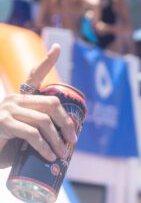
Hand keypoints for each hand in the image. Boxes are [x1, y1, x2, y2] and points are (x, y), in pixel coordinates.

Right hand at [0, 44, 76, 167]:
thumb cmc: (5, 145)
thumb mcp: (24, 135)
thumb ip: (40, 130)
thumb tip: (65, 141)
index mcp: (20, 99)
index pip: (34, 75)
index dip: (47, 61)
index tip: (57, 47)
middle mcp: (14, 99)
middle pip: (51, 104)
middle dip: (66, 123)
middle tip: (73, 139)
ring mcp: (8, 109)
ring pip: (44, 121)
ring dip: (57, 140)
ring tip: (62, 154)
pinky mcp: (4, 122)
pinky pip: (32, 134)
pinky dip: (44, 147)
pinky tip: (49, 155)